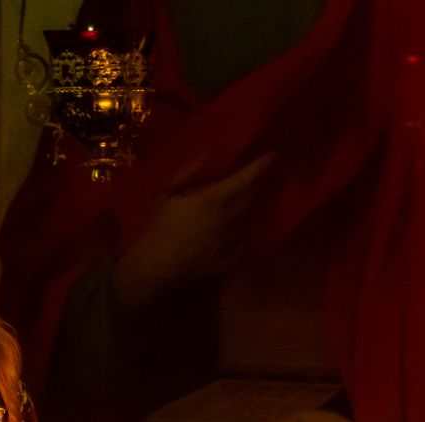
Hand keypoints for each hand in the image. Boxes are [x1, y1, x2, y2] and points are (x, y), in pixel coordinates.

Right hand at [110, 152, 275, 317]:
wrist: (153, 266)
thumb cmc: (157, 227)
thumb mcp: (168, 193)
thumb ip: (189, 172)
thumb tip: (208, 153)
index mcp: (213, 201)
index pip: (243, 181)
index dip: (259, 168)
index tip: (271, 156)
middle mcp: (226, 221)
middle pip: (249, 201)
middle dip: (257, 187)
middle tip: (261, 177)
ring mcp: (227, 244)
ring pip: (245, 224)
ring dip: (249, 212)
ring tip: (249, 203)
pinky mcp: (224, 264)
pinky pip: (241, 250)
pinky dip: (244, 241)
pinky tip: (242, 237)